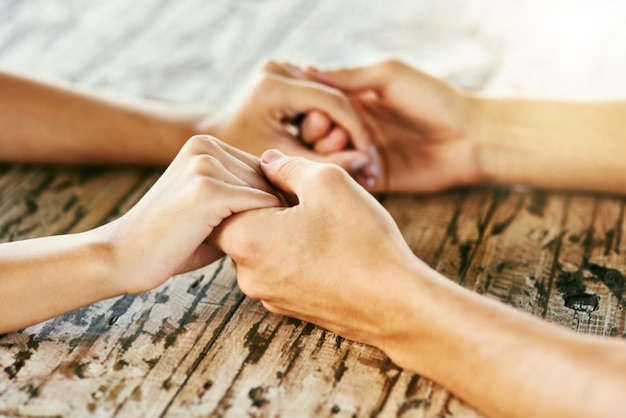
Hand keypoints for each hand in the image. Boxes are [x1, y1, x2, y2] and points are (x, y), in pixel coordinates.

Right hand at [105, 135, 280, 293]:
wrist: (123, 256)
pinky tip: (250, 247)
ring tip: (257, 245)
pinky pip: (260, 205)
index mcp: (204, 145)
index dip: (271, 199)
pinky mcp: (208, 189)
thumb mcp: (212, 209)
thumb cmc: (173, 240)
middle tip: (269, 240)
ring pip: (268, 191)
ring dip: (270, 221)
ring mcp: (206, 165)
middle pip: (268, 178)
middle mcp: (206, 146)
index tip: (271, 228)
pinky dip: (264, 228)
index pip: (262, 168)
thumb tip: (290, 198)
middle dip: (274, 210)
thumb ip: (243, 196)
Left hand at [205, 61, 378, 182]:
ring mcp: (282, 66)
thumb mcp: (285, 162)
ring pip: (332, 96)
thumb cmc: (245, 156)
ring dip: (344, 126)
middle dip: (351, 130)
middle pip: (334, 97)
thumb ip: (323, 163)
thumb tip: (364, 162)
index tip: (368, 158)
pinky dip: (332, 120)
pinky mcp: (287, 71)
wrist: (219, 139)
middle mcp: (277, 67)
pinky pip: (321, 96)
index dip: (355, 130)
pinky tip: (341, 145)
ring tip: (354, 157)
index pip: (330, 102)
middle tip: (365, 162)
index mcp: (272, 86)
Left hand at [212, 150, 418, 346]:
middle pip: (240, 228)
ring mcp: (269, 296)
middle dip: (264, 207)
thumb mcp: (328, 182)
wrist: (395, 305)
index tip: (275, 175)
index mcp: (246, 239)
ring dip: (282, 232)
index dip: (243, 182)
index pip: (218, 204)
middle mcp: (248, 274)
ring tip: (320, 223)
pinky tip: (328, 247)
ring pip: (263, 250)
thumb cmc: (361, 241)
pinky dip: (295, 255)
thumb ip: (287, 166)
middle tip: (301, 196)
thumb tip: (267, 162)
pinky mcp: (290, 308)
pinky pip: (281, 271)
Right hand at [302, 59, 480, 192]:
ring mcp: (363, 155)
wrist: (471, 138)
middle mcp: (354, 128)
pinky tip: (366, 171)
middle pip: (314, 137)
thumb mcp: (390, 77)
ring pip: (328, 161)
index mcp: (354, 101)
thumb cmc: (434, 99)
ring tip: (357, 155)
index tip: (323, 116)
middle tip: (340, 136)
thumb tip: (305, 69)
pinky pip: (349, 182)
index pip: (316, 107)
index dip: (313, 113)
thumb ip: (349, 76)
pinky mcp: (375, 179)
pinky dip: (350, 178)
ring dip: (334, 159)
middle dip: (319, 138)